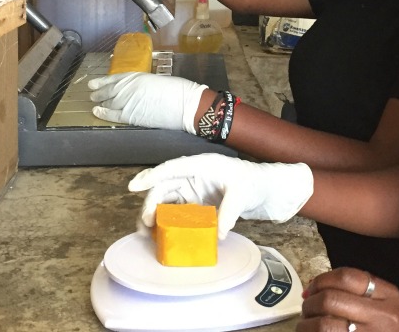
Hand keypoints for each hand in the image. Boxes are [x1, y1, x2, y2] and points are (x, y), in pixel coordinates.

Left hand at [88, 72, 206, 132]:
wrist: (186, 104)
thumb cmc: (178, 90)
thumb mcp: (157, 80)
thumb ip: (143, 85)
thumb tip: (137, 91)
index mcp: (137, 76)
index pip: (115, 79)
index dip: (102, 81)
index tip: (94, 83)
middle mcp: (129, 88)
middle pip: (109, 91)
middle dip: (99, 92)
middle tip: (92, 94)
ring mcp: (128, 102)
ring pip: (109, 102)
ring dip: (100, 102)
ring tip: (94, 103)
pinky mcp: (131, 116)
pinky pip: (113, 115)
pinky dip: (103, 113)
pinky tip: (97, 112)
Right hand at [128, 153, 313, 239]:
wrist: (264, 189)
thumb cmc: (253, 182)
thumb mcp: (243, 193)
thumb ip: (230, 211)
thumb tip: (218, 233)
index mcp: (202, 165)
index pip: (172, 168)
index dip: (152, 176)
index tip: (134, 186)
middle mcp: (193, 175)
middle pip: (164, 186)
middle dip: (150, 203)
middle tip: (145, 223)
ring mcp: (193, 188)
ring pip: (166, 199)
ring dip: (154, 214)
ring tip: (146, 232)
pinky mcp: (195, 202)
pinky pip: (175, 210)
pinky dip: (165, 220)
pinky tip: (159, 233)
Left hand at [298, 268, 398, 331]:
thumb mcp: (390, 307)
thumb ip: (361, 293)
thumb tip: (317, 287)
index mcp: (389, 297)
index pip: (347, 277)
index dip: (322, 280)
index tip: (312, 289)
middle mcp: (382, 316)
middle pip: (331, 300)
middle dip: (310, 304)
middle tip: (307, 311)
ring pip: (325, 325)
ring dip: (307, 325)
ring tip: (307, 327)